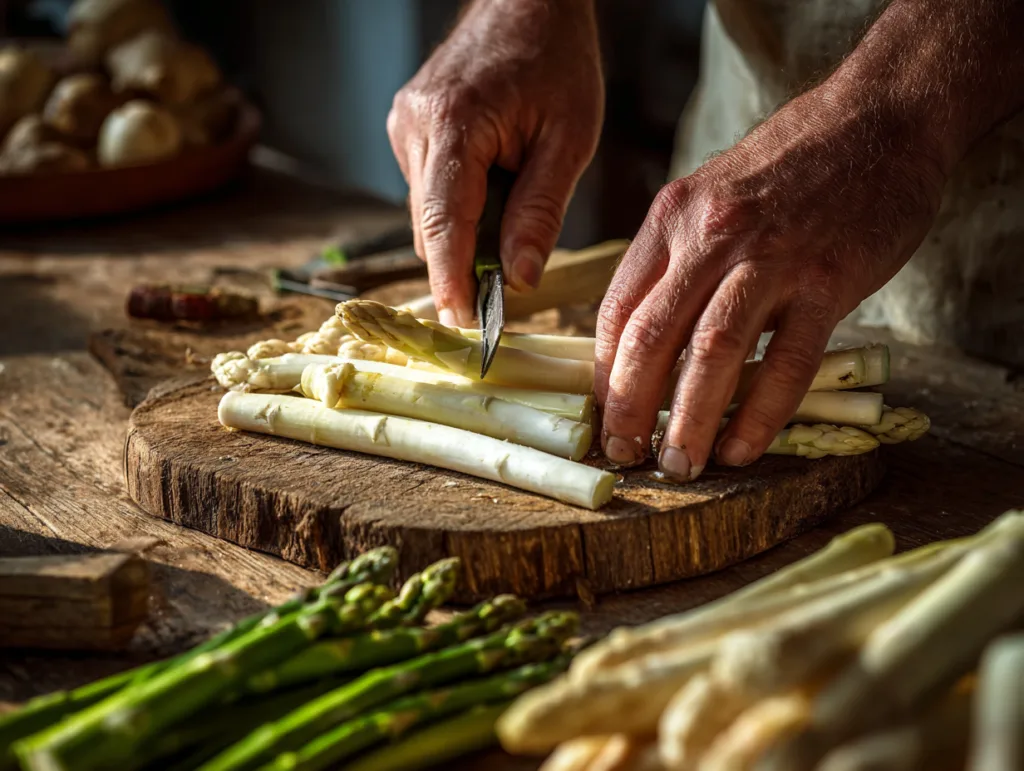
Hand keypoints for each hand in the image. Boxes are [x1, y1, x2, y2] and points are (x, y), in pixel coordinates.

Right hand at [387, 0, 602, 327]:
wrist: (526, 0)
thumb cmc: (556, 59)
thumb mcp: (569, 138)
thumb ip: (541, 211)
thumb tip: (520, 277)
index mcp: (454, 124)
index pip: (445, 223)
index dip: (451, 281)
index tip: (463, 324)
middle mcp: (415, 126)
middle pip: (432, 226)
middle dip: (465, 262)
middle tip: (510, 283)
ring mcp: (405, 126)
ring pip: (428, 213)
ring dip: (465, 231)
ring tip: (513, 206)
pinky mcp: (407, 128)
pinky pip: (429, 190)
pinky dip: (460, 206)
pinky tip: (493, 184)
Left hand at [595, 85, 948, 479]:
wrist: (880, 118)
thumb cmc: (792, 163)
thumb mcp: (712, 192)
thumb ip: (678, 256)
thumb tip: (648, 332)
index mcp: (673, 217)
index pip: (617, 307)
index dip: (603, 370)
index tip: (603, 413)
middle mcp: (711, 236)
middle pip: (650, 336)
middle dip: (629, 406)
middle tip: (624, 453)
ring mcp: (770, 258)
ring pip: (710, 353)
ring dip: (687, 419)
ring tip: (678, 465)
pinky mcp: (827, 281)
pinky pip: (786, 362)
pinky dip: (760, 414)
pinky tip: (743, 447)